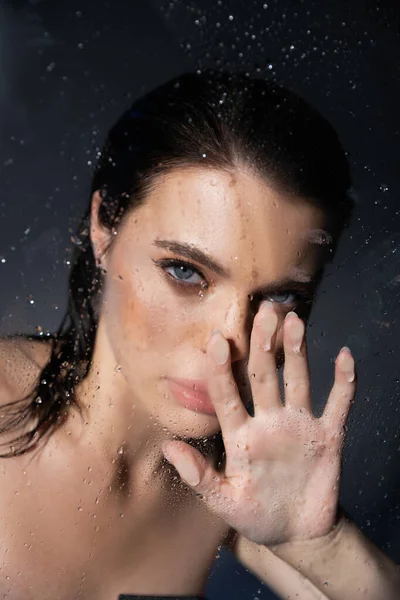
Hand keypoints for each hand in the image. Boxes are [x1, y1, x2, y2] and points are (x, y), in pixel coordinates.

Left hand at [161, 302, 355, 545]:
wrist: (295, 532)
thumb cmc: (255, 515)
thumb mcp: (224, 501)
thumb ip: (200, 477)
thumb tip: (168, 448)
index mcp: (241, 435)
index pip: (228, 395)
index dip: (220, 369)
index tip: (215, 339)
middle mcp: (269, 421)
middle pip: (264, 375)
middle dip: (263, 344)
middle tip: (262, 311)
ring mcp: (299, 426)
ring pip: (297, 381)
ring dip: (298, 352)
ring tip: (294, 321)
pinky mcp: (328, 437)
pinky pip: (337, 404)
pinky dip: (344, 382)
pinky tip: (344, 357)